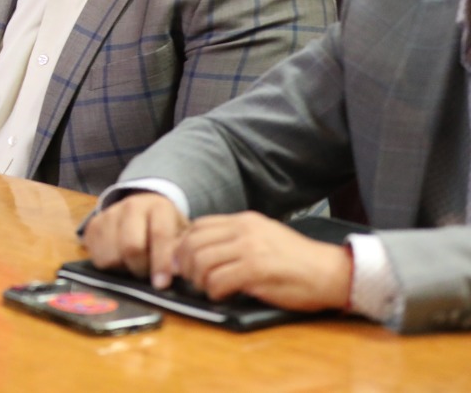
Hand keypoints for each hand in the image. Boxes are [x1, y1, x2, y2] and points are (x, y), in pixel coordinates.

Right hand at [82, 192, 188, 287]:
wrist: (141, 209)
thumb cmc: (164, 227)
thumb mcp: (180, 233)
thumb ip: (180, 250)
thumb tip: (175, 271)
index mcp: (158, 207)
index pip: (159, 235)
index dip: (161, 262)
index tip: (162, 284)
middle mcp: (131, 206)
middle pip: (131, 247)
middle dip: (140, 267)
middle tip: (146, 271)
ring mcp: (109, 214)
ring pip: (111, 255)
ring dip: (123, 267)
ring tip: (133, 263)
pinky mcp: (92, 225)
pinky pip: (97, 257)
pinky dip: (109, 265)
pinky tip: (119, 259)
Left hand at [174, 212, 352, 311]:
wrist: (331, 272)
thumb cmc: (298, 260)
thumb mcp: (264, 237)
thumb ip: (235, 239)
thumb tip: (202, 251)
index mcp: (244, 220)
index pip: (198, 226)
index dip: (184, 245)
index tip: (184, 262)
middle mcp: (244, 229)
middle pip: (194, 243)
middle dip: (186, 264)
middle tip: (191, 280)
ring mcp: (250, 248)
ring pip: (202, 261)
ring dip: (198, 279)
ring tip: (207, 289)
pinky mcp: (257, 269)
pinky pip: (219, 280)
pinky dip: (214, 291)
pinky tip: (222, 296)